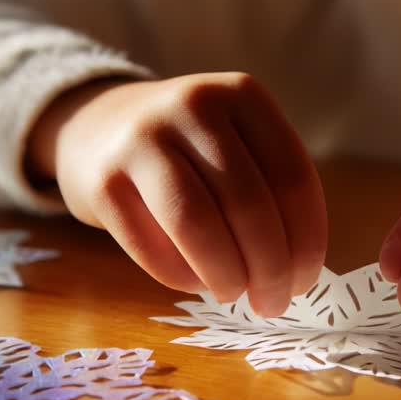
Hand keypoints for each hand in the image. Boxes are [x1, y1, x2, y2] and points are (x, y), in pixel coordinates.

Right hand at [27, 73, 326, 316]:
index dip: (305, 243)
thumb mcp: (235, 142)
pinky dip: (181, 277)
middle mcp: (194, 105)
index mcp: (243, 95)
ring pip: (199, 224)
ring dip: (227, 276)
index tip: (302, 283)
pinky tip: (193, 281)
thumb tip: (296, 272)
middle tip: (272, 304)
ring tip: (234, 294)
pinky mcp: (103, 180)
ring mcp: (143, 139)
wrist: (95, 127)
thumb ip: (270, 191)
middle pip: (249, 205)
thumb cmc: (185, 149)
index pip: (293, 179)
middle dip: (269, 269)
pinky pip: (152, 247)